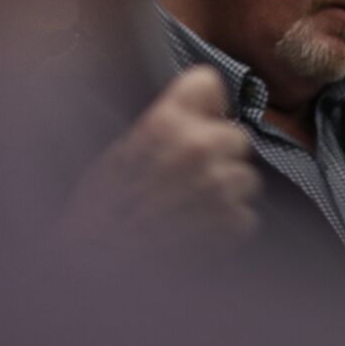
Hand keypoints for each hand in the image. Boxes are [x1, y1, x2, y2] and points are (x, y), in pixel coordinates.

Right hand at [60, 66, 260, 254]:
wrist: (98, 263)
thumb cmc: (100, 208)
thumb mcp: (120, 150)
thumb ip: (162, 128)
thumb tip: (192, 120)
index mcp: (165, 121)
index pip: (209, 82)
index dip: (205, 103)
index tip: (201, 117)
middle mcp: (197, 147)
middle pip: (237, 136)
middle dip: (220, 154)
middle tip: (193, 175)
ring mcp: (218, 186)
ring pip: (246, 178)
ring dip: (227, 192)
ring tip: (195, 207)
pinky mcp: (231, 223)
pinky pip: (246, 217)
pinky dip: (228, 226)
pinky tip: (200, 232)